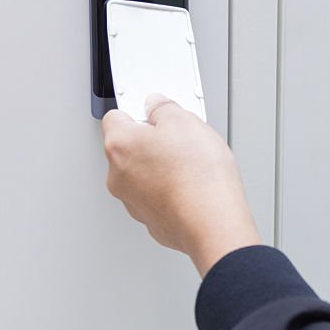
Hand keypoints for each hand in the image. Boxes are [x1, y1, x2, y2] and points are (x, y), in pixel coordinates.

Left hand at [102, 93, 261, 276]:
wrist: (212, 222)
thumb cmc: (197, 178)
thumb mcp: (186, 122)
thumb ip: (164, 108)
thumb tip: (158, 106)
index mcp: (119, 145)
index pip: (116, 117)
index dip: (140, 112)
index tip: (157, 113)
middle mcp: (118, 176)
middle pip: (130, 149)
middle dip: (153, 142)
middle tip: (182, 140)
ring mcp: (134, 203)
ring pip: (144, 176)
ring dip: (163, 169)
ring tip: (193, 167)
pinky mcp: (153, 221)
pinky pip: (159, 198)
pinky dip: (173, 192)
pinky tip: (194, 188)